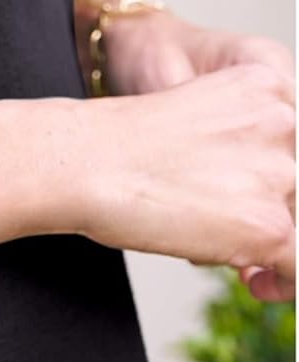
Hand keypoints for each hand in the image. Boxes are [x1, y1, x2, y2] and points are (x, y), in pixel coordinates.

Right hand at [103, 8, 295, 300]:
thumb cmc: (122, 141)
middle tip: (220, 212)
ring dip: (263, 234)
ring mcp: (279, 171)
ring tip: (212, 232)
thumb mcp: (201, 117)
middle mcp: (283, 120)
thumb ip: (247, 149)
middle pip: (294, 180)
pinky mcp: (269, 223)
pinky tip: (256, 280)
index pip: (294, 141)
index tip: (273, 197)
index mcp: (267, 80)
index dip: (281, 177)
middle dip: (266, 203)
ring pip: (294, 218)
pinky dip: (284, 281)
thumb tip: (280, 214)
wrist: (83, 159)